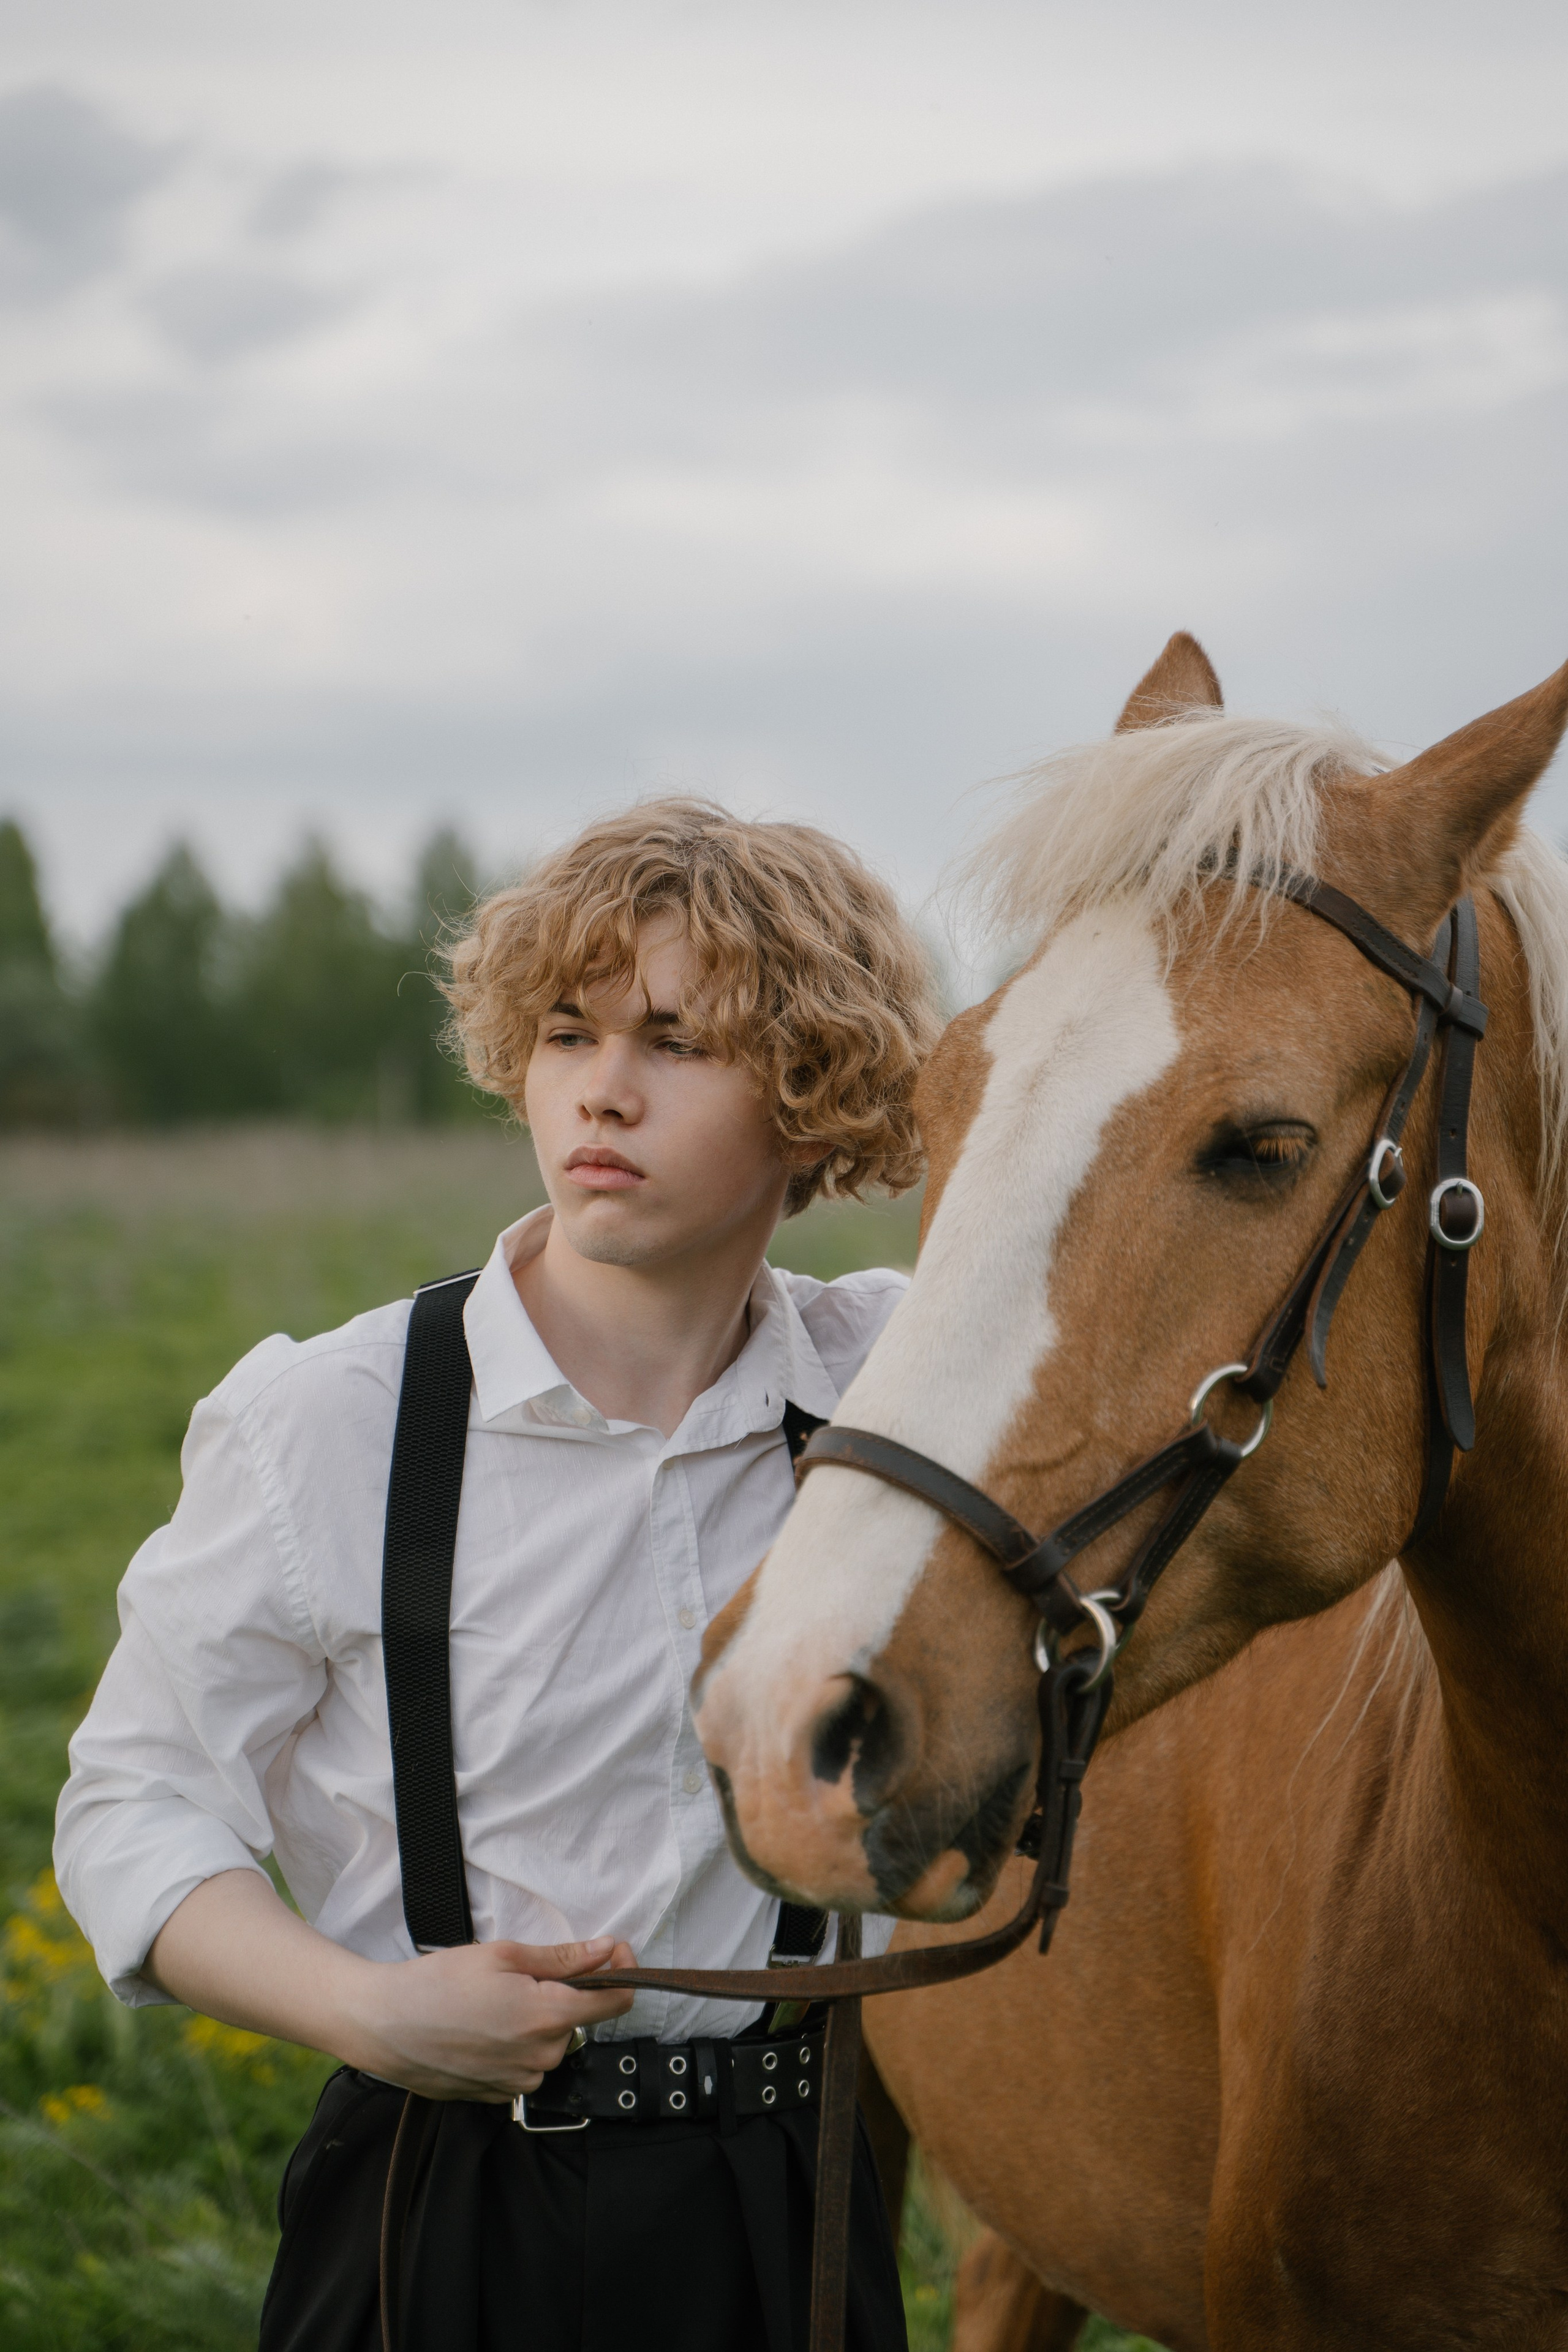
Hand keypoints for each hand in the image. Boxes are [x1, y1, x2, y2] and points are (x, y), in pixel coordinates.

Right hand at [146, 1876, 639, 2106]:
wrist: (382, 2024)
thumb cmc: (438, 1982)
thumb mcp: (504, 1955)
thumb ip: (564, 1958)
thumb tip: (610, 1950)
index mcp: (547, 2017)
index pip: (613, 2003)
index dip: (621, 1975)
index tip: (616, 1955)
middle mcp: (539, 2058)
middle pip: (576, 2021)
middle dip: (561, 1995)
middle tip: (518, 1975)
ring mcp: (516, 2083)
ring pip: (549, 2046)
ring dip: (535, 2023)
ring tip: (490, 2002)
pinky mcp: (495, 2096)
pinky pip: (522, 2067)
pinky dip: (512, 2046)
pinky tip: (480, 2028)